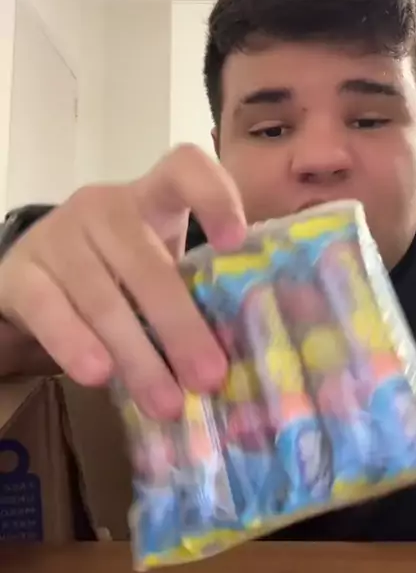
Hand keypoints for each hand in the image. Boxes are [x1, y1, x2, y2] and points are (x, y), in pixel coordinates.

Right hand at [0, 145, 246, 417]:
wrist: (31, 280)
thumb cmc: (114, 273)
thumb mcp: (155, 267)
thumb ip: (192, 293)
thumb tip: (238, 361)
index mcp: (150, 198)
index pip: (184, 170)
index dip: (214, 196)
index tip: (235, 243)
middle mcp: (104, 207)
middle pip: (147, 263)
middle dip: (181, 327)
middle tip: (209, 378)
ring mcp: (58, 236)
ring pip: (103, 298)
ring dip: (138, 356)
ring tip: (166, 402)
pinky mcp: (21, 273)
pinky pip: (50, 310)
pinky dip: (75, 344)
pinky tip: (99, 376)